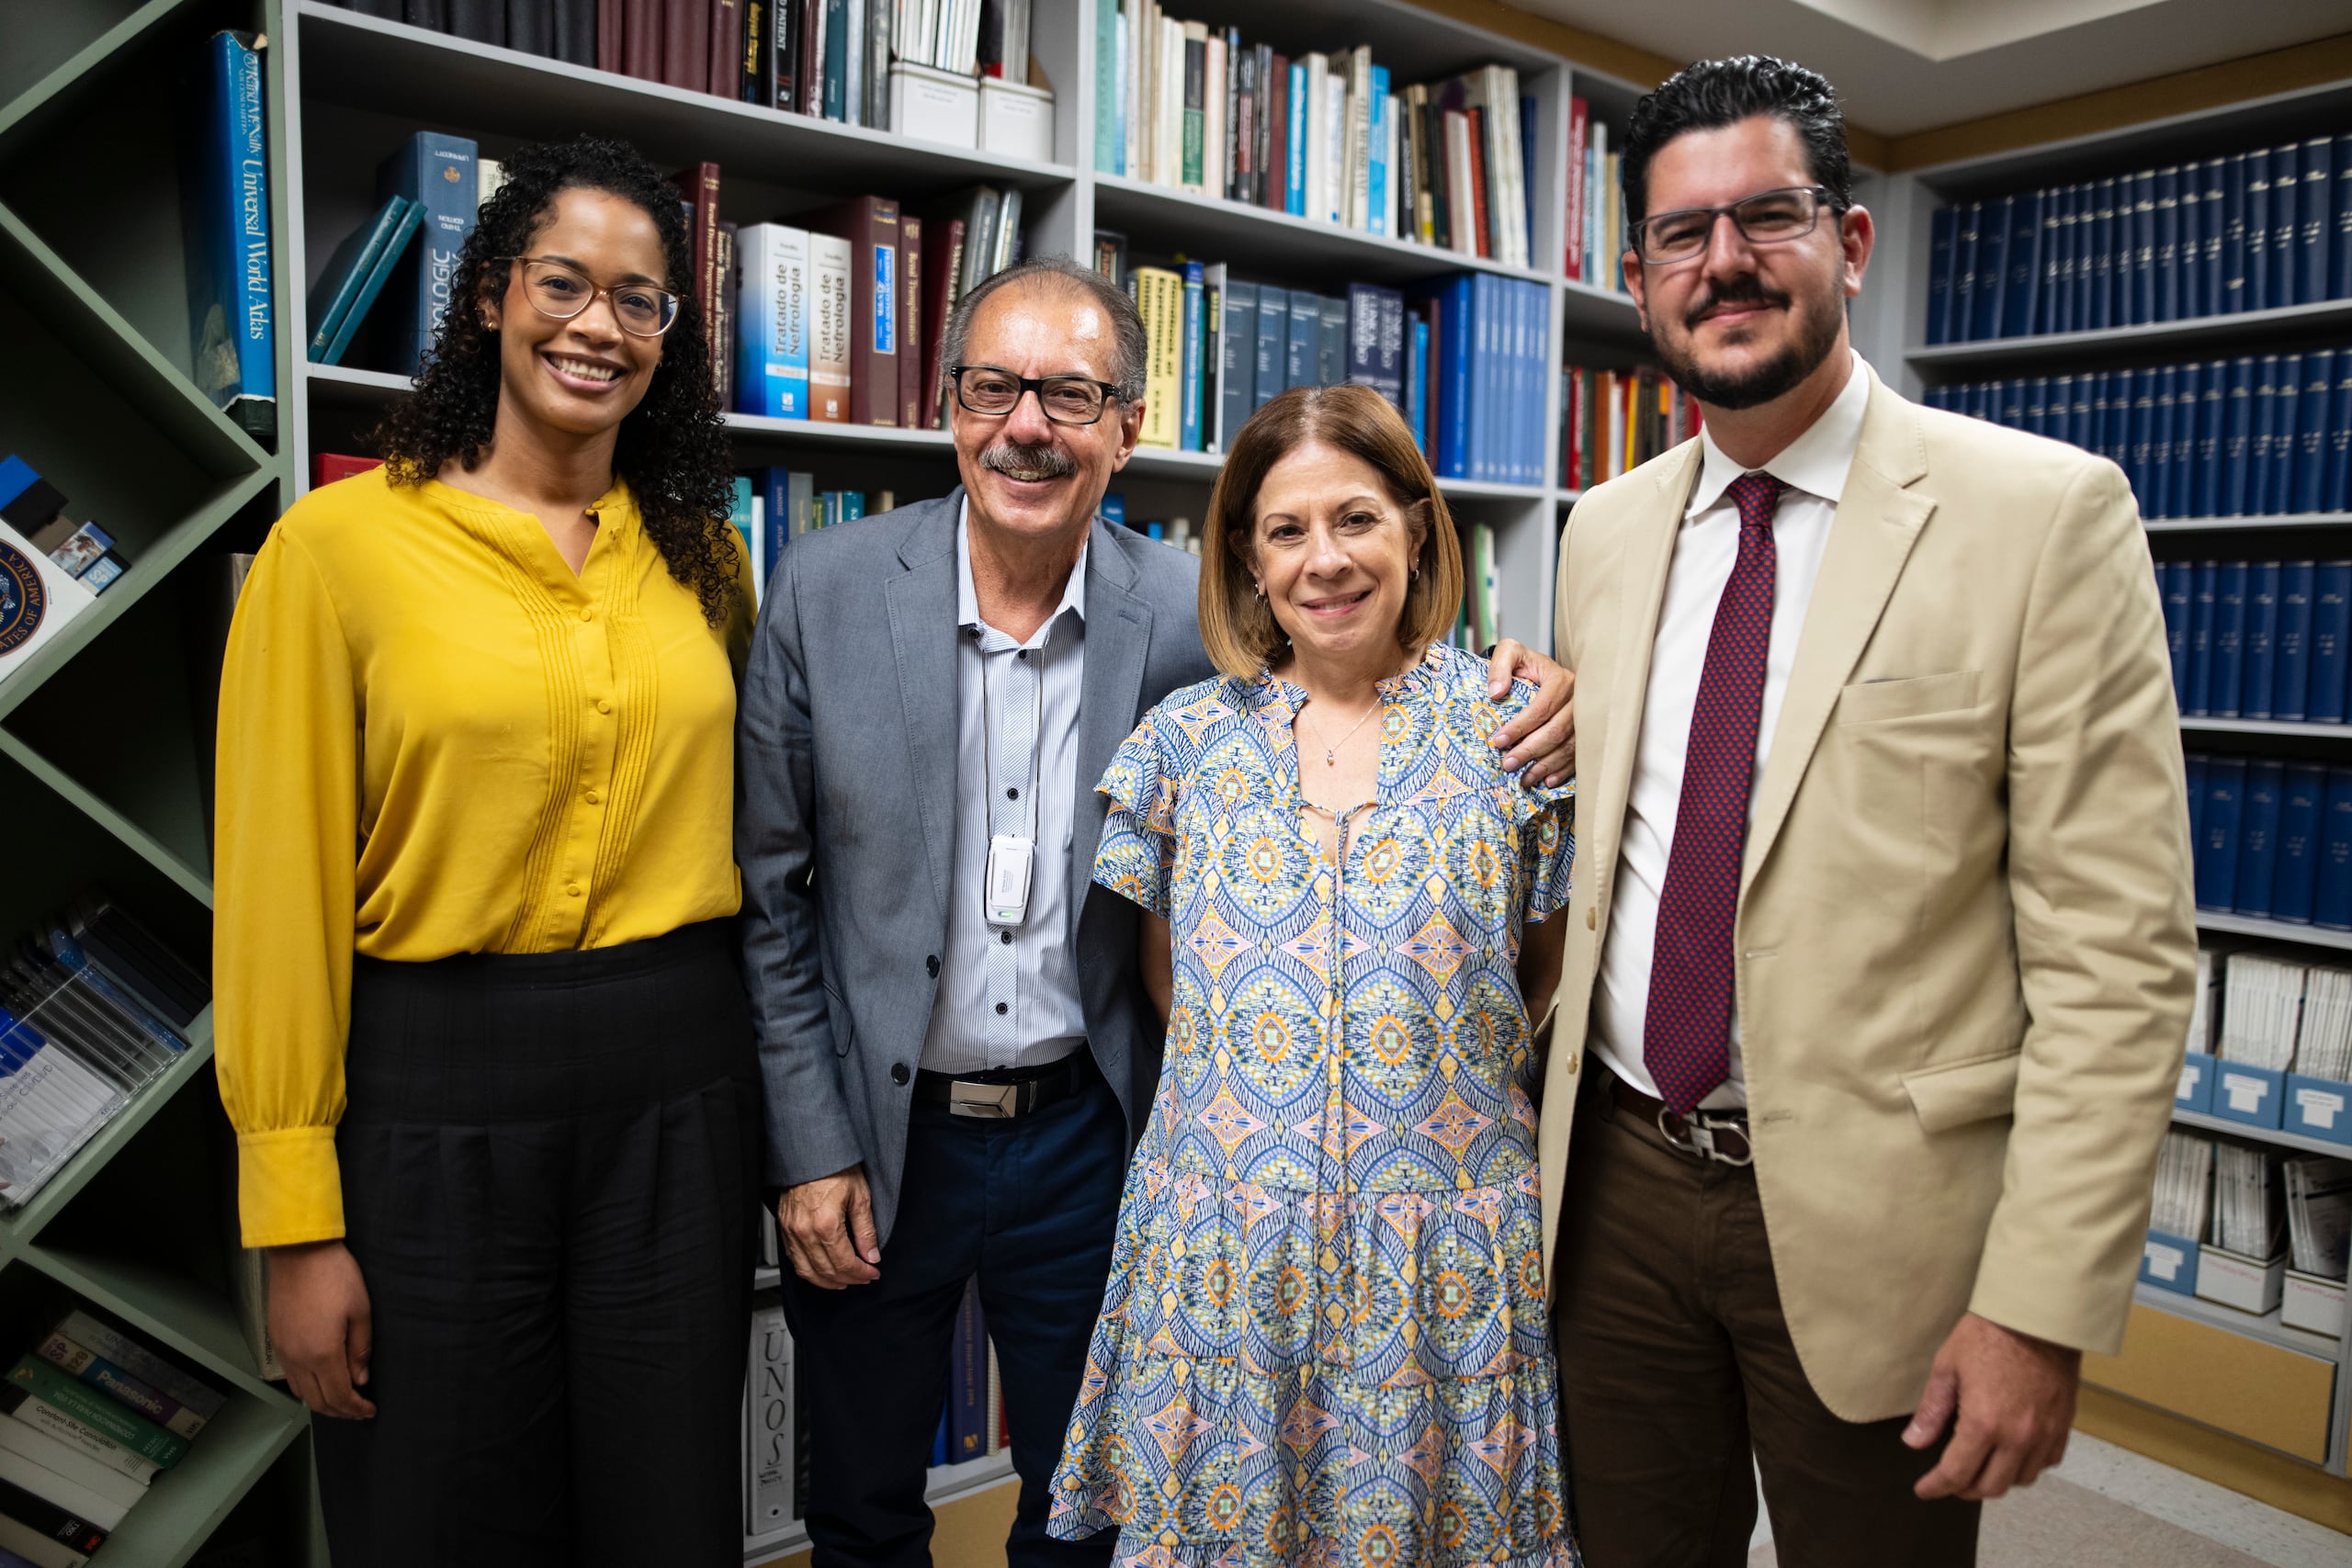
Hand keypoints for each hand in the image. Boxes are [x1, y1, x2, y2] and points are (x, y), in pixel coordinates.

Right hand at [267, 1240, 375, 1419]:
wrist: (299, 1252)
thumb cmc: (335, 1276)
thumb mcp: (361, 1310)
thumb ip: (360, 1349)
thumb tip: (360, 1379)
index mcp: (322, 1353)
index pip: (338, 1396)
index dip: (355, 1409)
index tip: (370, 1411)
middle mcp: (298, 1359)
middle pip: (316, 1401)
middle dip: (340, 1412)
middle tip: (358, 1411)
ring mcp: (283, 1351)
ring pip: (300, 1392)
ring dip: (321, 1402)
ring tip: (342, 1400)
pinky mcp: (276, 1340)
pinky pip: (290, 1376)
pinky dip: (307, 1388)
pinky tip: (321, 1381)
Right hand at [780, 1165, 881, 1288]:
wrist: (810, 1152)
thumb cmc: (834, 1167)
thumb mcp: (860, 1196)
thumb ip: (866, 1230)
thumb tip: (871, 1255)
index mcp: (826, 1224)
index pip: (845, 1262)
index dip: (861, 1272)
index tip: (873, 1272)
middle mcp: (804, 1231)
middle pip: (827, 1271)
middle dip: (849, 1279)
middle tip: (863, 1277)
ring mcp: (791, 1231)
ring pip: (807, 1271)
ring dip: (827, 1281)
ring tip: (844, 1281)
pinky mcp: (784, 1228)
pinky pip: (794, 1259)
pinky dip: (809, 1271)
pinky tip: (821, 1271)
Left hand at [1485, 640, 1575, 784]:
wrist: (1540, 671)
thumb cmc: (1525, 664)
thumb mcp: (1509, 653)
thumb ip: (1499, 666)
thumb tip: (1496, 692)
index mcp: (1560, 679)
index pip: (1541, 707)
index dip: (1520, 727)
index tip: (1499, 741)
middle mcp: (1578, 698)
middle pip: (1556, 730)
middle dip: (1530, 750)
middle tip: (1508, 764)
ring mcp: (1585, 717)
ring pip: (1569, 746)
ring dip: (1545, 765)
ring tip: (1524, 778)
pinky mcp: (1587, 731)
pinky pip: (1579, 755)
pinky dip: (1563, 770)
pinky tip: (1547, 780)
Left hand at [1905, 1312, 2080, 1499]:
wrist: (2037, 1317)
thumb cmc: (1989, 1334)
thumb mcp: (1947, 1367)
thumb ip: (1932, 1410)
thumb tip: (1914, 1441)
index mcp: (1984, 1423)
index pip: (1956, 1474)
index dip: (1937, 1487)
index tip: (1924, 1489)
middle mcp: (2017, 1437)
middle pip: (1990, 1487)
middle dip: (1965, 1489)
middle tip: (1950, 1480)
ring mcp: (2044, 1434)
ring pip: (2021, 1479)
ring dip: (1997, 1479)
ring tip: (1979, 1466)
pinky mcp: (2063, 1426)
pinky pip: (2046, 1463)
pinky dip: (2026, 1466)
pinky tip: (2011, 1452)